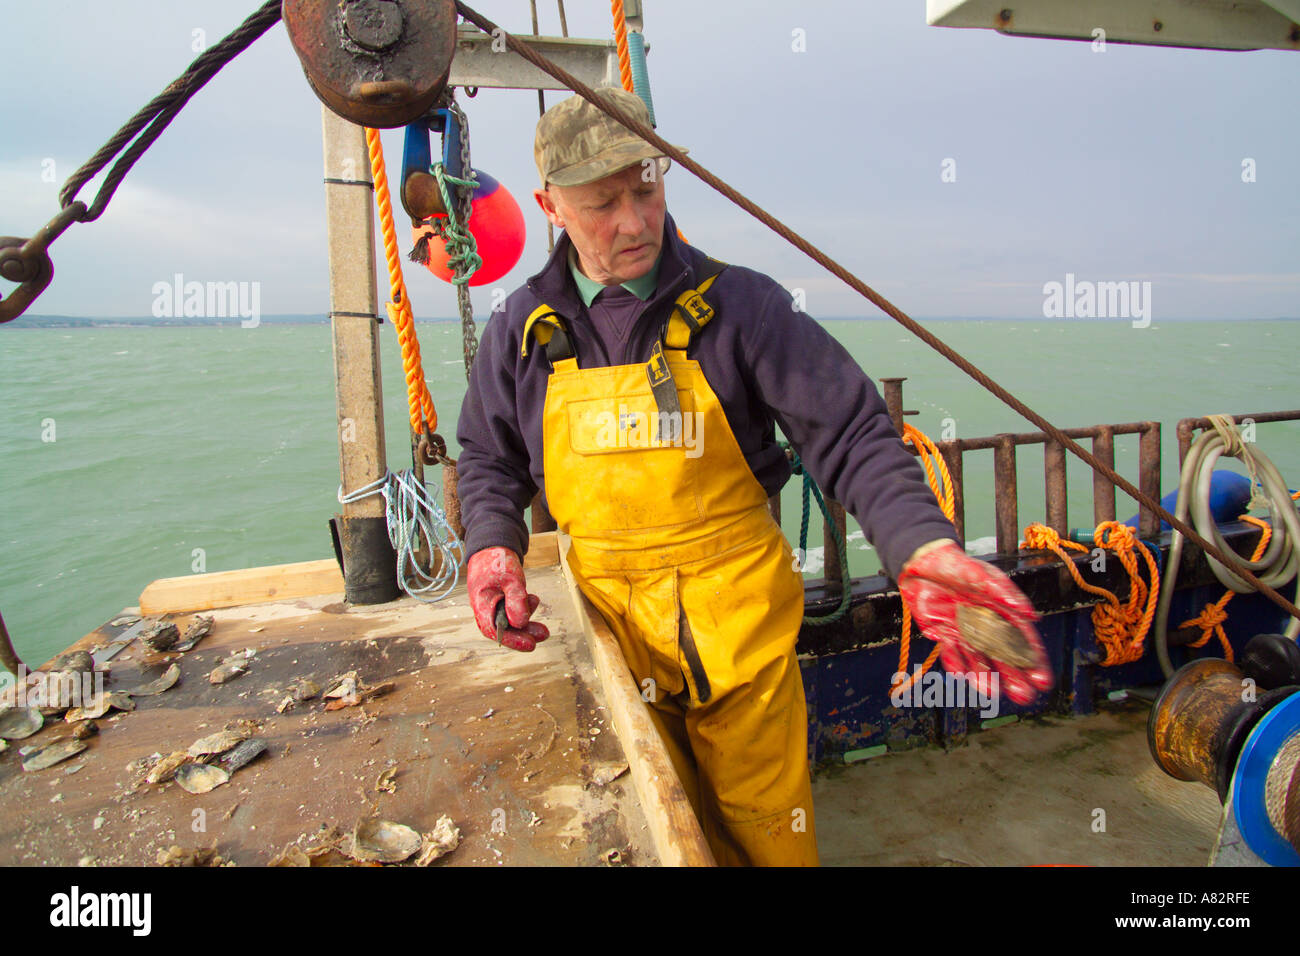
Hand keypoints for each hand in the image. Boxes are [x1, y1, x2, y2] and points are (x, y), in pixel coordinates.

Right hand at [467, 547, 549, 651]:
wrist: (492, 543)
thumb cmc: (497, 559)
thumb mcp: (510, 578)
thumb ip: (515, 599)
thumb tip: (521, 623)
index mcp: (481, 603)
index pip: (493, 630)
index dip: (512, 640)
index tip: (531, 645)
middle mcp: (486, 607)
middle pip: (503, 628)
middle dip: (524, 633)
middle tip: (543, 635)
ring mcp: (493, 604)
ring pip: (510, 620)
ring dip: (526, 622)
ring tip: (541, 619)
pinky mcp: (502, 599)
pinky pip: (512, 610)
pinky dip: (524, 609)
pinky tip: (533, 601)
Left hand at [898, 540, 1051, 704]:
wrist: (923, 561)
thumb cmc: (959, 566)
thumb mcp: (984, 576)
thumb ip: (1005, 594)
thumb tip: (1031, 615)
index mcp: (1002, 611)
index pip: (1023, 640)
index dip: (1034, 660)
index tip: (1042, 680)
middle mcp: (986, 626)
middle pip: (1003, 655)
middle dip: (1014, 676)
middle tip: (1024, 696)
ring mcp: (965, 632)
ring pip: (978, 658)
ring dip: (985, 676)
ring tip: (992, 693)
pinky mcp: (943, 634)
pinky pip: (951, 653)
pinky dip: (956, 664)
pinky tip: (965, 678)